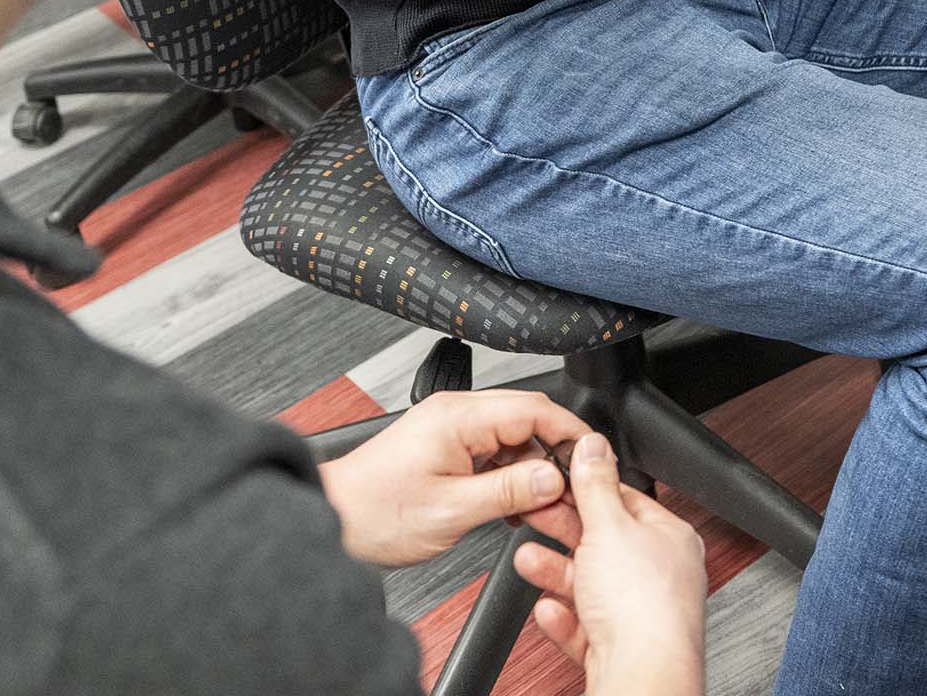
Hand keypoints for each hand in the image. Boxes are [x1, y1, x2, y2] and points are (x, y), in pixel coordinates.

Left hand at [316, 390, 590, 567]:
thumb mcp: (452, 511)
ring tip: (541, 507)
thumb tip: (554, 477)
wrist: (333, 519)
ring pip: (513, 437)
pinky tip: (514, 506)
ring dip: (533, 469)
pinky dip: (511, 476)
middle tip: (571, 490)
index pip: (535, 407)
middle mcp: (456, 414)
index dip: (572, 433)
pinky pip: (494, 452)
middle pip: (528, 418)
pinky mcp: (445, 446)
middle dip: (556, 453)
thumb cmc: (375, 513)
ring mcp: (450, 429)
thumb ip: (509, 491)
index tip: (593, 459)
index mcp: (459, 417)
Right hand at [512, 432, 706, 695]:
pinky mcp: (618, 649)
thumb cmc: (642, 607)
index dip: (587, 490)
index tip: (556, 482)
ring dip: (555, 572)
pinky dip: (563, 617)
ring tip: (528, 560)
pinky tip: (548, 609)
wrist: (640, 676)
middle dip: (562, 531)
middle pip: (603, 544)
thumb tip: (593, 446)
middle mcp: (660, 577)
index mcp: (670, 539)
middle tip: (533, 515)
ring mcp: (639, 616)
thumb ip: (596, 484)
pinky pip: (584, 626)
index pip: (625, 501)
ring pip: (589, 586)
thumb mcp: (609, 526)